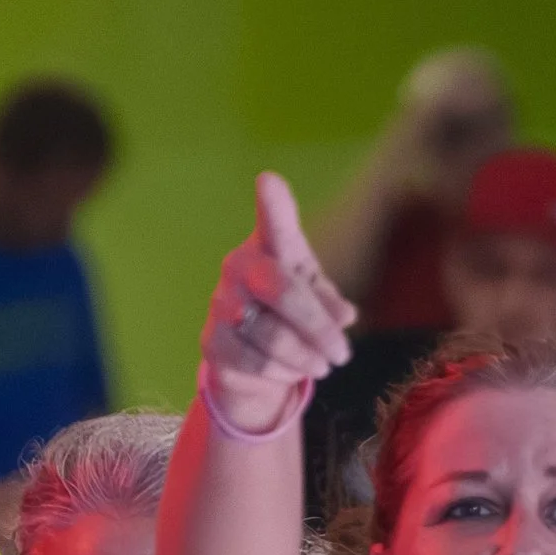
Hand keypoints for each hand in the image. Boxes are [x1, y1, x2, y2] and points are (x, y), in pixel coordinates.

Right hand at [201, 175, 353, 437]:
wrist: (252, 361)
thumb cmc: (291, 314)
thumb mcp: (319, 303)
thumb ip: (331, 304)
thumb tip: (343, 316)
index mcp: (271, 245)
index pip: (274, 222)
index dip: (272, 203)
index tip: (268, 181)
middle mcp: (239, 264)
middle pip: (283, 292)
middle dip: (319, 328)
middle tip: (342, 353)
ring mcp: (221, 302)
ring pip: (274, 336)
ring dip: (306, 358)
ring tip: (323, 365)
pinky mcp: (212, 341)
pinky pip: (256, 362)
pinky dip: (283, 373)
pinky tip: (292, 372)